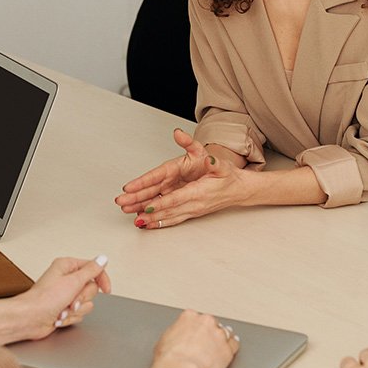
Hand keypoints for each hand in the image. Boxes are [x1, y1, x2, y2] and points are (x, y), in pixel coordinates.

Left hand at [0, 255, 110, 344]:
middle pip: (91, 288)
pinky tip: (59, 316)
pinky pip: (79, 314)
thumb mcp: (72, 282)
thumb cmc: (44, 299)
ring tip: (62, 309)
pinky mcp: (64, 309)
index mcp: (67, 266)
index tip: (106, 289)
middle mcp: (66, 279)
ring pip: (86, 303)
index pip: (93, 269)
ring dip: (75, 310)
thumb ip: (91, 270)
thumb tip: (102, 259)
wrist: (30, 319)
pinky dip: (70, 317)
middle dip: (82, 298)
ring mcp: (65, 295)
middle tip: (71, 300)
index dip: (102, 279)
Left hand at [115, 129, 250, 228]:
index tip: (146, 205)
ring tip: (132, 219)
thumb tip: (190, 143)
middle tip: (127, 208)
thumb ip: (202, 152)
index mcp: (199, 191)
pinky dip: (159, 223)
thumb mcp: (218, 160)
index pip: (176, 198)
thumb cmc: (228, 176)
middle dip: (145, 209)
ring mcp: (192, 210)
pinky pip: (172, 220)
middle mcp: (194, 203)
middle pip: (166, 208)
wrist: (239, 190)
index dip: (160, 203)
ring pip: (167, 216)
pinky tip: (146, 224)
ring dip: (149, 218)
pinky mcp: (191, 212)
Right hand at [148, 309, 238, 367]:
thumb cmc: (170, 358)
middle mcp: (206, 322)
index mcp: (189, 316)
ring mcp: (218, 334)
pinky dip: (232, 346)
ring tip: (217, 345)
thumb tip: (177, 338)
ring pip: (224, 332)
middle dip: (208, 331)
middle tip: (204, 342)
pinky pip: (234, 344)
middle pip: (211, 323)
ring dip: (221, 338)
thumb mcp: (164, 340)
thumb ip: (175, 333)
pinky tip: (231, 347)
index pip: (196, 317)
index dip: (195, 327)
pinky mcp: (228, 349)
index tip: (194, 333)